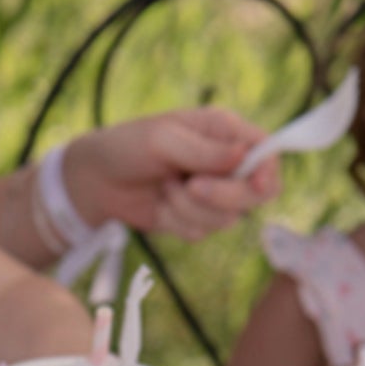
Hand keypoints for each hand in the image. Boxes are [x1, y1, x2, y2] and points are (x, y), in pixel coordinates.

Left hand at [62, 109, 279, 238]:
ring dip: (191, 208)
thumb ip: (204, 150)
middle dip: (225, 195)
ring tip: (165, 186)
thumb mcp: (163, 139)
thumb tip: (243, 155)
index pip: (267, 153)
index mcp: (225, 133)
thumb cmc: (128, 146)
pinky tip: (161, 204)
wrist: (96, 181)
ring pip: (228, 218)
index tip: (255, 184)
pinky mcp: (197, 220)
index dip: (268, 171)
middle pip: (257, 193)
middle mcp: (226, 164)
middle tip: (192, 186)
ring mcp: (213, 195)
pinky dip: (178, 221)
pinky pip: (202, 232)